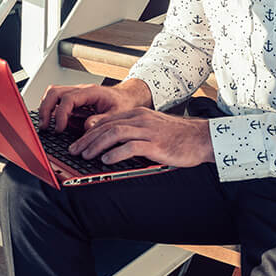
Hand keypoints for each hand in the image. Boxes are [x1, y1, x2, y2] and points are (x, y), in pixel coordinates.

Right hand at [38, 78, 152, 132]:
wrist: (128, 97)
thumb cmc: (124, 104)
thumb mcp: (118, 114)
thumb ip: (102, 120)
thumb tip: (86, 127)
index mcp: (91, 92)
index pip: (68, 99)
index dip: (61, 115)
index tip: (60, 129)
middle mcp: (81, 90)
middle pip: (54, 92)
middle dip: (46, 109)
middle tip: (45, 127)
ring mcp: (76, 94)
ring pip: (53, 94)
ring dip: (46, 108)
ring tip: (45, 125)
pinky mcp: (75, 100)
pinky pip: (58, 100)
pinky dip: (51, 110)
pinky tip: (53, 122)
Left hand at [67, 107, 213, 168]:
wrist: (201, 138)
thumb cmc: (177, 137)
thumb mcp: (151, 128)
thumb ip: (133, 132)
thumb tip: (111, 144)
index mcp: (138, 115)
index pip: (106, 121)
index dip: (89, 132)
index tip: (77, 143)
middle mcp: (140, 119)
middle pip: (106, 126)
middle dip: (87, 139)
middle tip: (74, 151)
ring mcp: (148, 131)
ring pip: (114, 134)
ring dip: (96, 145)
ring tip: (85, 156)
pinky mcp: (156, 145)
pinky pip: (131, 146)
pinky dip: (115, 153)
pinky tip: (106, 161)